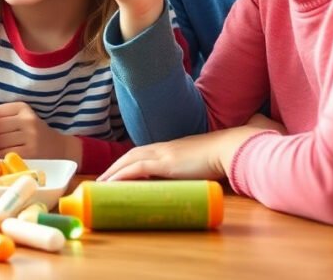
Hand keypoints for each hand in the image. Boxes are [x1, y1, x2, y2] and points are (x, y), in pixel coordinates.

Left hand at [0, 102, 72, 159]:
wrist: (59, 149)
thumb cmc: (32, 133)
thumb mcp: (20, 117)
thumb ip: (0, 116)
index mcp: (22, 108)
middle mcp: (27, 120)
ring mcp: (30, 137)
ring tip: (6, 148)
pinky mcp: (31, 153)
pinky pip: (4, 155)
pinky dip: (3, 157)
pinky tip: (11, 155)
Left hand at [97, 118, 284, 181]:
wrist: (230, 149)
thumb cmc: (220, 158)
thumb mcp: (200, 164)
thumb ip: (190, 169)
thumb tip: (188, 182)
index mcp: (170, 148)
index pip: (142, 153)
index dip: (127, 163)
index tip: (117, 173)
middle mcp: (162, 148)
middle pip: (131, 155)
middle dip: (114, 167)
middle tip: (101, 181)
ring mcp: (163, 154)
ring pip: (129, 161)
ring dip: (113, 172)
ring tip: (102, 185)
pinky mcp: (165, 163)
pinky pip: (137, 169)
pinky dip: (122, 175)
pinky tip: (113, 183)